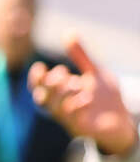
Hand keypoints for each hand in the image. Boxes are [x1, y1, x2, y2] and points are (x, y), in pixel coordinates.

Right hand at [28, 33, 137, 156]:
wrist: (124, 120)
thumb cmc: (106, 98)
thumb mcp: (94, 72)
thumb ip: (80, 56)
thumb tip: (68, 33)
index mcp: (61, 95)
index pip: (38, 88)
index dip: (36, 78)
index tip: (40, 66)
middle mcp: (61, 108)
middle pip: (42, 98)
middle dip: (50, 84)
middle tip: (63, 72)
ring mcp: (71, 119)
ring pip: (55, 108)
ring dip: (62, 94)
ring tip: (77, 83)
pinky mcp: (83, 128)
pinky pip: (73, 118)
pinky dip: (77, 106)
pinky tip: (87, 97)